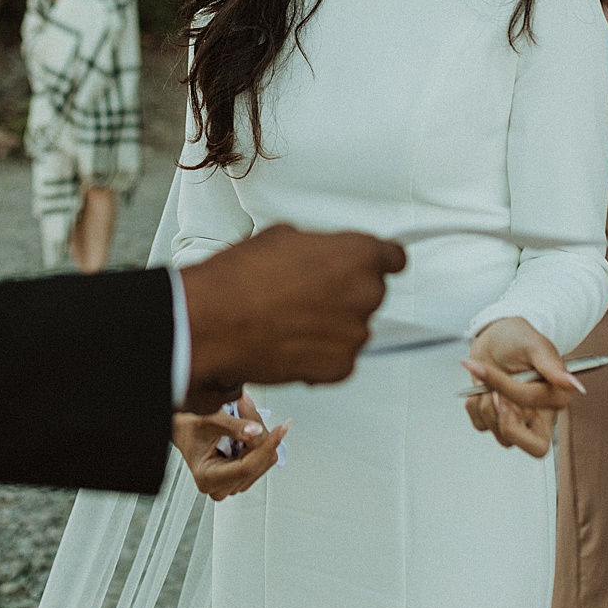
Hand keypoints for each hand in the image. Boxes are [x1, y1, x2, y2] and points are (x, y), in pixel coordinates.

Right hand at [172, 390, 289, 500]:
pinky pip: (262, 461)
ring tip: (244, 418)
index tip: (280, 430)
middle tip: (249, 408)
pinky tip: (249, 430)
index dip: (266, 447)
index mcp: (208, 478)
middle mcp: (220, 487)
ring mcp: (232, 485)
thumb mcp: (209, 421)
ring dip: (261, 437)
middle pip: (258, 464)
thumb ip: (234, 426)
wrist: (185, 431)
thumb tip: (256, 432)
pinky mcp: (241, 479)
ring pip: (264, 462)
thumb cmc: (190, 428)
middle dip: (260, 435)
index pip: (247, 467)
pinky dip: (261, 442)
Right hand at [180, 223, 404, 413]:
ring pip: (353, 327)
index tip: (373, 266)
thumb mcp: (282, 239)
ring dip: (332, 325)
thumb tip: (317, 257)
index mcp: (358, 255)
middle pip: (370, 293)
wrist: (214, 322)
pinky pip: (340, 358)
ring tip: (290, 320)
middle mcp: (365, 295)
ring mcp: (355, 334)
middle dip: (344, 294)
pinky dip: (321, 354)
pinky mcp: (340, 368)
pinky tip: (290, 342)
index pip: (393, 257)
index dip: (378, 261)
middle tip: (308, 294)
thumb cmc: (241, 279)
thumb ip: (316, 250)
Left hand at [462, 317, 583, 457]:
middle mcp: (539, 413)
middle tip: (493, 397)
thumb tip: (575, 386)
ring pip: (502, 436)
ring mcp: (517, 419)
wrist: (495, 336)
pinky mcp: (496, 419)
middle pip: (536, 449)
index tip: (491, 373)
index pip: (535, 405)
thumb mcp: (534, 345)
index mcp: (555, 397)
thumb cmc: (518, 338)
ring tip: (487, 380)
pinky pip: (481, 425)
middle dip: (508, 425)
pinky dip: (474, 405)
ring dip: (486, 406)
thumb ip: (553, 367)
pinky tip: (480, 387)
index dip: (509, 390)